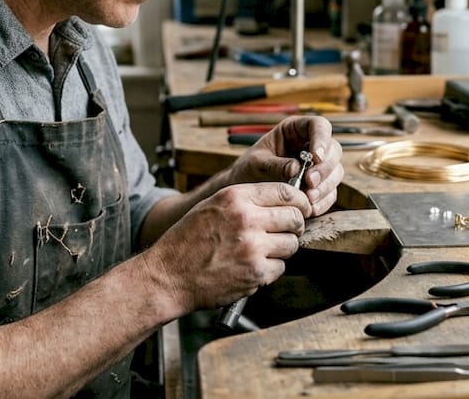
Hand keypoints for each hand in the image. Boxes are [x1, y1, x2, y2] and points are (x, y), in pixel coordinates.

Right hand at [145, 181, 309, 309]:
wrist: (168, 275)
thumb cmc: (187, 241)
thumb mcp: (213, 206)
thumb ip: (245, 200)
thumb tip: (281, 200)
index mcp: (235, 197)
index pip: (285, 192)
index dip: (298, 201)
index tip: (300, 208)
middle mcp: (246, 219)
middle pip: (294, 218)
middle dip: (294, 226)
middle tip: (286, 232)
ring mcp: (252, 247)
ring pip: (291, 244)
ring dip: (282, 249)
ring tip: (262, 251)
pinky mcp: (255, 273)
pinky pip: (280, 268)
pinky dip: (270, 270)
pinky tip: (252, 267)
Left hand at [228, 115, 343, 216]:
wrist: (245, 190)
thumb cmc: (249, 169)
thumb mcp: (256, 164)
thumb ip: (274, 164)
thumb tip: (296, 168)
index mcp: (296, 130)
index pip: (319, 126)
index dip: (322, 139)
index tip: (316, 157)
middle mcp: (311, 145)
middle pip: (334, 150)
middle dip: (325, 168)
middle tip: (310, 182)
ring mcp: (318, 166)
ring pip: (336, 172)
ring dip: (325, 186)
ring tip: (308, 198)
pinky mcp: (320, 186)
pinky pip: (330, 193)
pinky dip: (323, 201)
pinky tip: (310, 208)